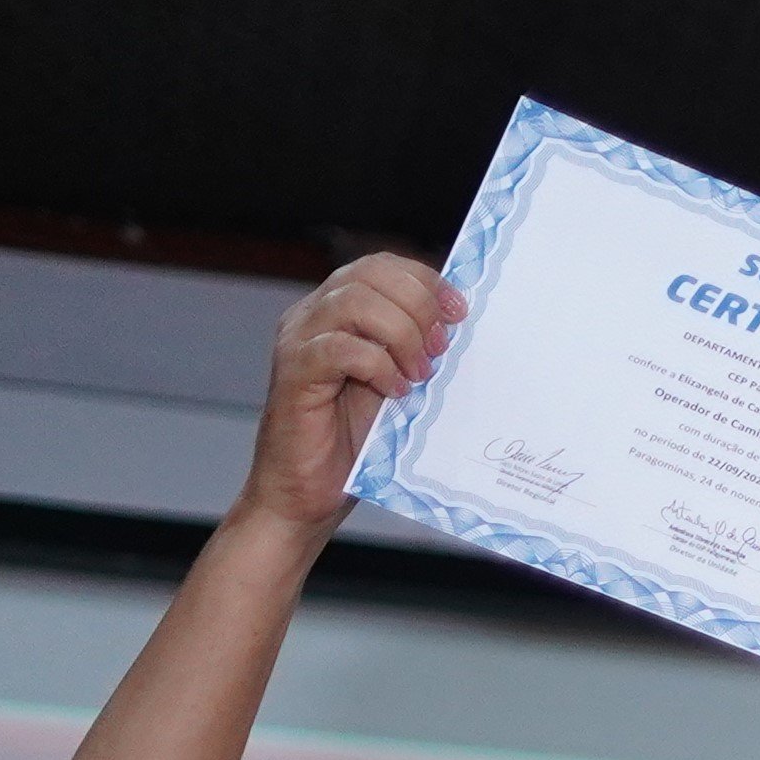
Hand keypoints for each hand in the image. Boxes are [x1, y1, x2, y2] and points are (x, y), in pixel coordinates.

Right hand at [243, 253, 458, 530]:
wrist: (308, 493)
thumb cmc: (356, 444)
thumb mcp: (402, 387)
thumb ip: (421, 353)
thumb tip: (466, 330)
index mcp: (339, 311)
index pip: (383, 266)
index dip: (426, 280)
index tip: (461, 311)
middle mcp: (314, 315)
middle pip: (369, 273)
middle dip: (419, 305)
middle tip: (442, 349)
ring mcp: (299, 341)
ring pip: (353, 302)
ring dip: (401, 334)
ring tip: (420, 375)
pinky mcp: (294, 373)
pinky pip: (338, 348)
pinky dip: (377, 365)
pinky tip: (396, 392)